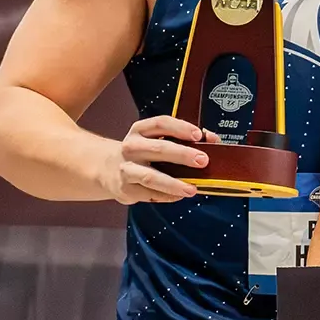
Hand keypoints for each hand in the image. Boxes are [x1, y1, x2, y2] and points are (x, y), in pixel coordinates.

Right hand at [99, 116, 218, 204]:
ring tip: (192, 189)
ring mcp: (127, 169)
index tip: (199, 135)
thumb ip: (185, 138)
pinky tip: (180, 195)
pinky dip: (167, 196)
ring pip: (151, 177)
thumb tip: (212, 139)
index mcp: (140, 130)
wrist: (108, 169)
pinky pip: (150, 194)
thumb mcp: (157, 140)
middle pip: (158, 149)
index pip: (161, 123)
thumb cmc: (143, 153)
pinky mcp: (127, 189)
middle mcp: (131, 147)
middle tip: (202, 161)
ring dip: (174, 184)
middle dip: (182, 155)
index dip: (180, 127)